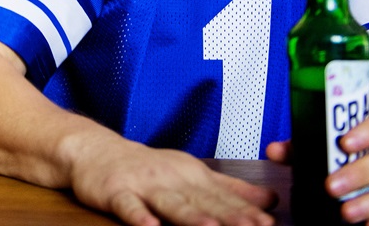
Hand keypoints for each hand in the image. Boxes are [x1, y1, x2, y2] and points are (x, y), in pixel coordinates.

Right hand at [69, 133, 275, 225]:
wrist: (97, 150)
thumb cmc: (147, 167)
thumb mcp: (192, 173)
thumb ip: (230, 189)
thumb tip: (271, 199)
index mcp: (192, 176)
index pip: (224, 198)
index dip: (247, 212)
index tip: (269, 224)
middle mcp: (171, 179)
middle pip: (202, 201)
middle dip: (228, 216)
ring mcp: (144, 185)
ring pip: (170, 203)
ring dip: (190, 216)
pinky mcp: (116, 191)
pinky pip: (128, 206)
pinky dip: (138, 216)